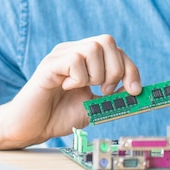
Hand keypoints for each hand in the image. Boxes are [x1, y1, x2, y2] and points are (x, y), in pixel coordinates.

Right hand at [0, 34, 141, 147]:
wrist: (32, 128)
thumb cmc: (59, 115)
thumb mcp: (95, 106)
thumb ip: (114, 97)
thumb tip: (137, 91)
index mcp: (86, 58)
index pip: (116, 50)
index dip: (130, 68)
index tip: (135, 90)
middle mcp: (73, 50)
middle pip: (107, 41)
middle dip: (115, 69)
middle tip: (104, 91)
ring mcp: (60, 55)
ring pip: (93, 48)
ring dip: (96, 75)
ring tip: (83, 89)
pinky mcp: (49, 65)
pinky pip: (75, 60)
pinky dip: (79, 78)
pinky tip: (66, 87)